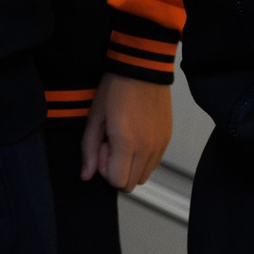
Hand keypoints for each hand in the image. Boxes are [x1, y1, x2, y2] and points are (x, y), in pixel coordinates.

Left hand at [81, 73, 172, 188]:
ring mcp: (160, 145)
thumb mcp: (95, 117)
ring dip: (130, 166)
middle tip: (112, 145)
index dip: (105, 169)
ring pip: (144, 176)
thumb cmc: (116, 88)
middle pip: (131, 184)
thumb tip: (86, 175)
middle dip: (117, 170)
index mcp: (127, 143)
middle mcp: (147, 148)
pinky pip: (154, 163)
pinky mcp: (167, 139)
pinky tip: (135, 136)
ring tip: (124, 140)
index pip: (117, 182)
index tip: (103, 146)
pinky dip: (142, 158)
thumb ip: (89, 149)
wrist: (142, 68)